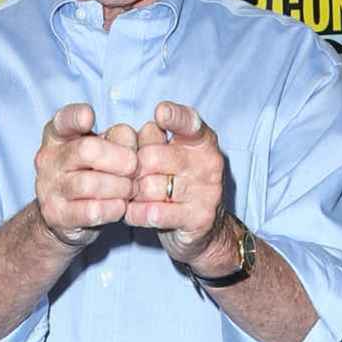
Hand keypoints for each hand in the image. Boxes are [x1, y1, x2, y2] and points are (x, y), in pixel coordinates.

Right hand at [34, 104, 137, 248]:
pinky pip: (91, 210)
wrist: (66, 215)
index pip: (63, 119)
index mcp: (58, 135)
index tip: (89, 117)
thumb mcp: (103, 148)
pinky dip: (113, 208)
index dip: (75, 117)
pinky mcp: (57, 214)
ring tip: (130, 189)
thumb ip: (119, 138)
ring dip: (120, 187)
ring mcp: (49, 188)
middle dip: (120, 159)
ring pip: (90, 183)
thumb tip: (130, 139)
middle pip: (86, 150)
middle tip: (134, 168)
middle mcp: (49, 159)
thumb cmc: (91, 173)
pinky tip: (120, 206)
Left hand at [127, 101, 228, 271]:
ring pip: (149, 187)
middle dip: (133, 169)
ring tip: (135, 196)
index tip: (160, 113)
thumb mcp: (168, 155)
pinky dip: (136, 214)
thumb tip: (132, 134)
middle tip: (132, 178)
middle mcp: (209, 162)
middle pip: (151, 156)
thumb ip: (151, 139)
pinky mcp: (200, 218)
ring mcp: (207, 191)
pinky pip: (153, 213)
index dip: (175, 116)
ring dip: (133, 194)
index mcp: (202, 141)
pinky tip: (135, 212)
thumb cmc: (177, 183)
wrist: (203, 229)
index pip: (190, 122)